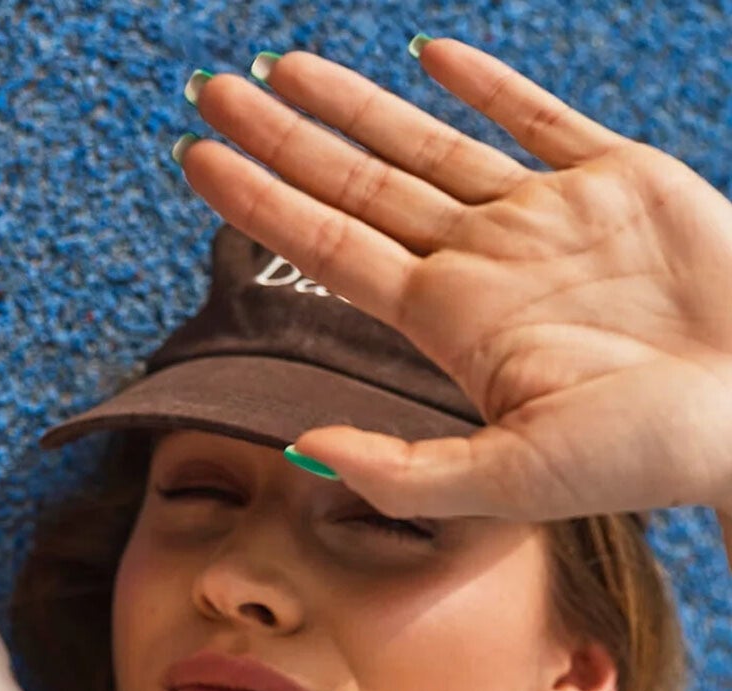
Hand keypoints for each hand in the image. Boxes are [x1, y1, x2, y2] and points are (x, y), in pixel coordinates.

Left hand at [178, 39, 731, 518]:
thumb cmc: (646, 457)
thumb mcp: (511, 479)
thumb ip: (401, 470)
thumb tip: (298, 450)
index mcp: (450, 324)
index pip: (328, 249)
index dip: (260, 202)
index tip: (197, 161)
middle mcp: (482, 264)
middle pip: (355, 186)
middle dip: (280, 139)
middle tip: (208, 94)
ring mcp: (544, 218)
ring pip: (426, 145)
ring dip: (351, 105)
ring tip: (279, 68)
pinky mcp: (617, 181)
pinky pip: (537, 117)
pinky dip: (484, 86)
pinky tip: (424, 59)